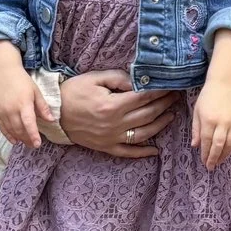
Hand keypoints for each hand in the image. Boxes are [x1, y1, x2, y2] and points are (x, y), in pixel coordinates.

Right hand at [0, 44, 47, 147]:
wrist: (2, 71)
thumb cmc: (21, 80)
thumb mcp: (35, 91)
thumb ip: (42, 107)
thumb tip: (51, 120)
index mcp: (23, 103)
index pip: (29, 123)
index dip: (33, 135)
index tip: (38, 144)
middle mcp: (11, 109)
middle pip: (19, 129)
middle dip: (27, 139)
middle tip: (33, 145)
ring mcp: (2, 111)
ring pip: (10, 130)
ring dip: (18, 138)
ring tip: (26, 143)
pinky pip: (1, 127)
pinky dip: (7, 135)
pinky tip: (14, 140)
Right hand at [57, 67, 177, 157]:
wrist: (54, 113)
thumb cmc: (73, 92)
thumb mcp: (94, 78)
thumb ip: (118, 78)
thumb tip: (139, 82)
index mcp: (112, 105)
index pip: (144, 98)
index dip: (160, 91)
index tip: (171, 86)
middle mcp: (115, 124)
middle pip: (147, 114)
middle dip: (164, 104)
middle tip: (176, 97)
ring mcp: (111, 138)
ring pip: (143, 133)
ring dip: (160, 125)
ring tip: (171, 115)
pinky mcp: (106, 147)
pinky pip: (128, 152)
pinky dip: (143, 152)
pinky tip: (156, 150)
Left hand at [192, 82, 230, 168]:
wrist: (223, 85)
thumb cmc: (207, 98)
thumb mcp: (197, 112)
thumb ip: (196, 130)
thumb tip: (195, 146)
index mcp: (209, 120)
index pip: (207, 142)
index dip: (205, 154)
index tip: (204, 162)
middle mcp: (222, 123)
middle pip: (219, 145)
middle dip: (214, 158)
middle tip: (211, 166)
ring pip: (230, 143)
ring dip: (225, 154)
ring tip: (219, 161)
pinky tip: (230, 150)